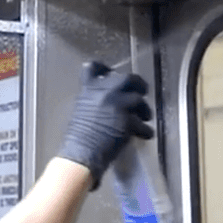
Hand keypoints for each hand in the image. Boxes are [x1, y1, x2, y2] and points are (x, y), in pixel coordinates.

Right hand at [57, 61, 153, 189]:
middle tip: (142, 91)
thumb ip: (94, 101)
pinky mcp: (128, 121)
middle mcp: (104, 92)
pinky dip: (145, 130)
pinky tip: (145, 134)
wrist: (81, 154)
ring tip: (145, 118)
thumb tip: (107, 101)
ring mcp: (117, 105)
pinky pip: (143, 124)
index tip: (111, 72)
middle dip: (138, 84)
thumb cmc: (77, 138)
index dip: (104, 68)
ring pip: (139, 100)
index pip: (93, 68)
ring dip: (144, 109)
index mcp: (89, 89)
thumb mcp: (81, 111)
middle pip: (128, 78)